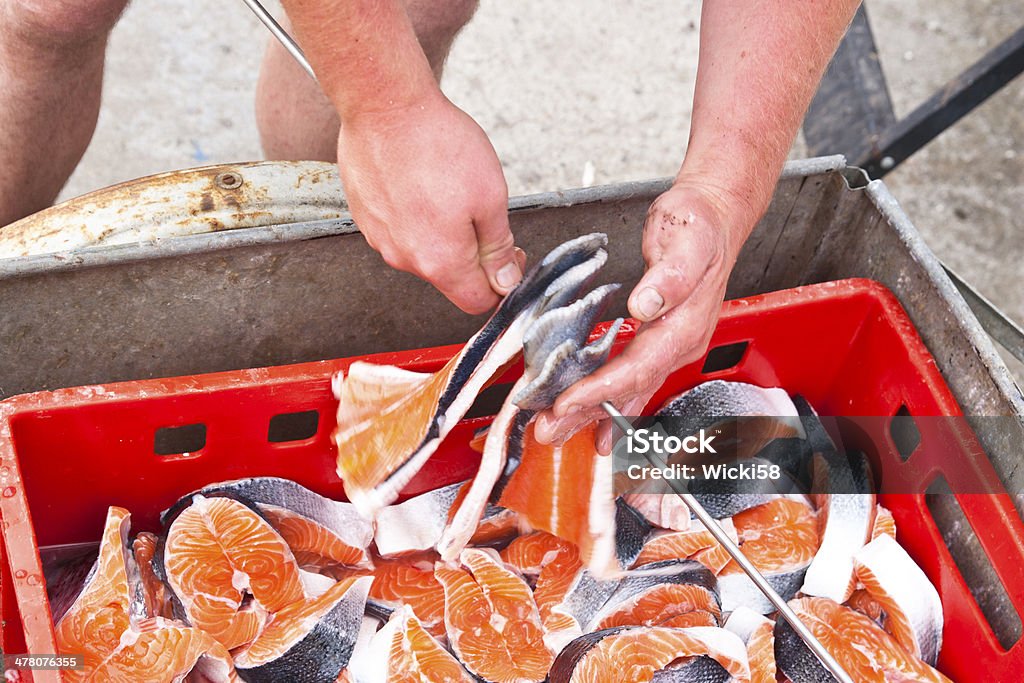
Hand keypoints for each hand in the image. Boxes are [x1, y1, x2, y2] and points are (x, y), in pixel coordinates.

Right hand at [336, 94, 523, 313]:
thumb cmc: (438, 144)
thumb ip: (497, 248)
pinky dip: (415, 214)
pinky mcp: (365, 216)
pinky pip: (399, 229)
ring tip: (447, 186)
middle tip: (482, 210)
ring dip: (442, 232)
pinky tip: (422, 180)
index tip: (508, 253)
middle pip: (449, 277)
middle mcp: (404, 259)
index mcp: (440, 262)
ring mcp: (380, 238)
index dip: (500, 283)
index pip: (476, 301)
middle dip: (472, 254)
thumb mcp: (490, 197)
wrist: (384, 105)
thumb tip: (504, 281)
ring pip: (423, 251)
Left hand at [533, 181, 750, 452]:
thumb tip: (645, 304)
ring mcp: (669, 346)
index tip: (567, 402)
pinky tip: (591, 422)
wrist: (714, 218)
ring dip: (592, 413)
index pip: (638, 367)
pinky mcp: (658, 342)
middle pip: (630, 388)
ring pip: (628, 390)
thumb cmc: (699, 225)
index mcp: (685, 325)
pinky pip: (631, 380)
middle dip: (588, 412)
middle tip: (549, 429)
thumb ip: (671, 275)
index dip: (602, 389)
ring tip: (557, 430)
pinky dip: (608, 402)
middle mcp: (679, 343)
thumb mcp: (687, 239)